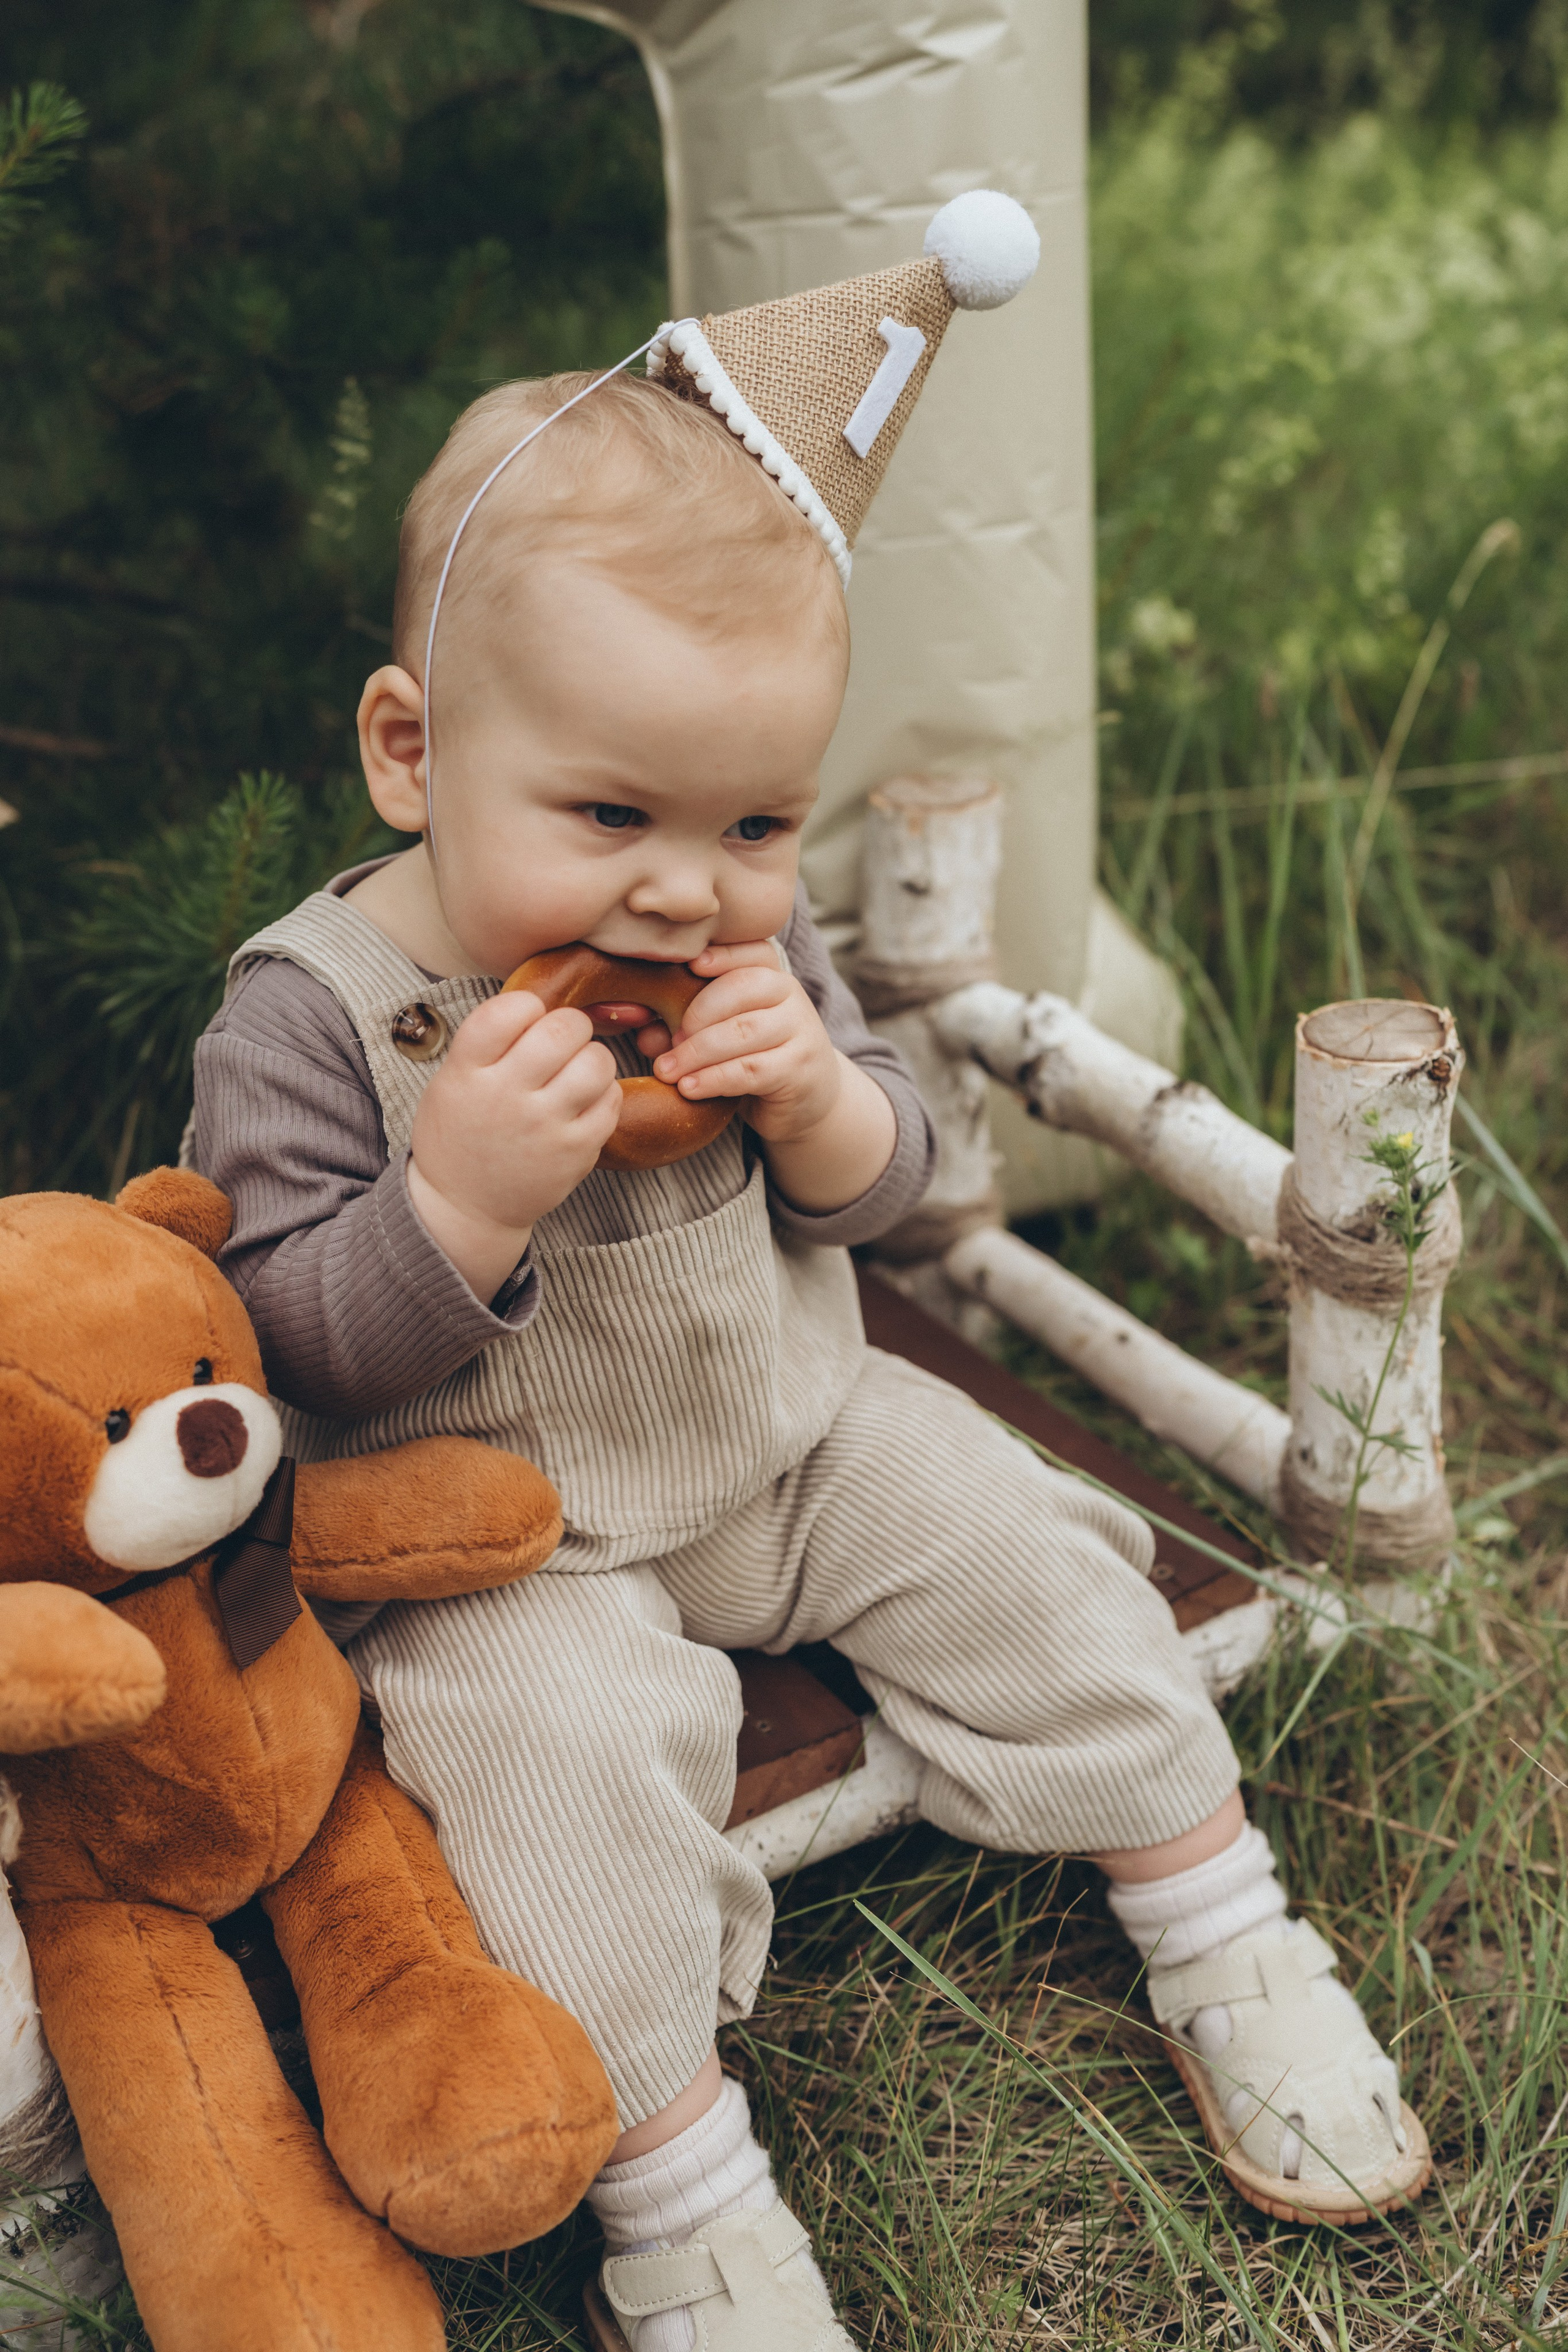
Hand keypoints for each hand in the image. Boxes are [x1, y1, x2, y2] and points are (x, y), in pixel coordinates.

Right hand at [408, 992, 620, 1297]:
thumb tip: (538, 1003)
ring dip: (593, 1057)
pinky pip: (611, 1100)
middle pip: (562, 1029)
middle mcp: (505, 1097)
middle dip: (569, 1025)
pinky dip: (604, 1092)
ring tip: (578, 1069)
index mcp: (467, 1073)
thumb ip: (487, 1043)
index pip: (507, 1011)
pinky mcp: (576, 1152)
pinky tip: (585, 1100)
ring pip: (596, 1062)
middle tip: (563, 1040)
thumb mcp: (451, 1081)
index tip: (527, 1019)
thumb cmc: (460, 1134)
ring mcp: (544, 1127)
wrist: (465, 1206)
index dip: (526, 1005)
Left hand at [647, 940, 839, 1144]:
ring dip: (697, 1052)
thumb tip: (644, 1032)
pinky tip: (689, 1088)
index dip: (723, 954)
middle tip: (668, 1042)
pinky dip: (714, 1078)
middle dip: (695, 1014)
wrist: (809, 1101)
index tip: (690, 965)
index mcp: (773, 978)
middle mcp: (792, 997)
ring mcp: (801, 1032)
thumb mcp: (723, 1038)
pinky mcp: (799, 1070)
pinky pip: (751, 1069)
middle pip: (741, 988)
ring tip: (667, 1071)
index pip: (754, 952)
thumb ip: (685, 1028)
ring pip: (743, 1031)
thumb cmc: (757, 1060)